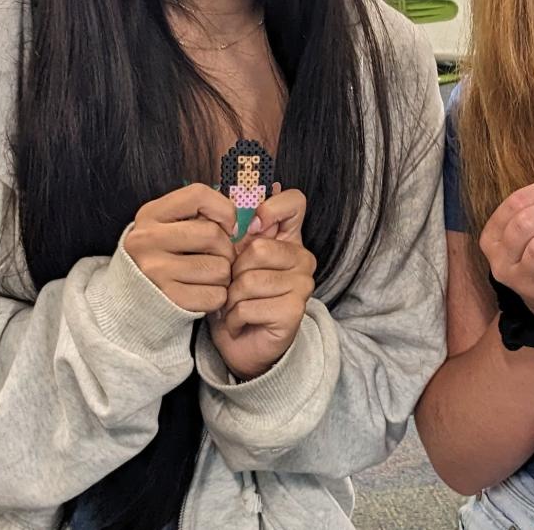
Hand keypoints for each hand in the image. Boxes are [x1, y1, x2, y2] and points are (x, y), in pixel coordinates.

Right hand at [123, 184, 236, 312]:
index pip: (198, 195)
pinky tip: (204, 291)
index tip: (226, 226)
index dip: (223, 209)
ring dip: (223, 274)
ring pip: (219, 268)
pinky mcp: (168, 299)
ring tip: (209, 275)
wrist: (132, 295)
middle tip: (218, 256)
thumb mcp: (170, 224)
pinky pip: (215, 296)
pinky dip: (218, 296)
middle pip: (213, 235)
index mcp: (151, 214)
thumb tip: (237, 227)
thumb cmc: (163, 255)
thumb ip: (201, 215)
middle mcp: (148, 240)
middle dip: (226, 248)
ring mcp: (155, 271)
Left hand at [208, 187, 316, 379]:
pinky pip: (248, 306)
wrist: (241, 344)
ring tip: (233, 306)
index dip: (269, 209)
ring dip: (230, 299)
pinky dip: (233, 318)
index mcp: (290, 238)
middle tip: (232, 286)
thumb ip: (240, 228)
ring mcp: (303, 285)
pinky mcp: (294, 312)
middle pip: (258, 248)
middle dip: (233, 271)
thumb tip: (251, 189)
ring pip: (249, 281)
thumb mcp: (233, 258)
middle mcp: (303, 258)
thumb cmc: (236, 296)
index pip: (294, 202)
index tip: (251, 229)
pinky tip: (239, 322)